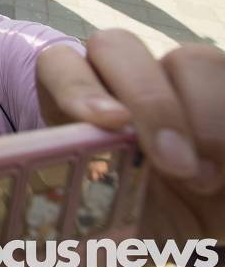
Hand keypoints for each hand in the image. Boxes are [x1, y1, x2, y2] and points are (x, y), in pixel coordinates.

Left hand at [37, 30, 224, 243]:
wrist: (202, 221)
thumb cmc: (143, 217)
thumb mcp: (111, 217)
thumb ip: (92, 196)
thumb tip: (67, 207)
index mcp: (77, 101)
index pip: (58, 66)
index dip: (77, 87)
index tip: (108, 124)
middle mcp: (121, 76)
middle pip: (117, 46)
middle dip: (150, 102)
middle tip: (173, 164)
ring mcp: (176, 75)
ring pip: (189, 59)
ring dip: (203, 118)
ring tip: (204, 177)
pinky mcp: (223, 85)